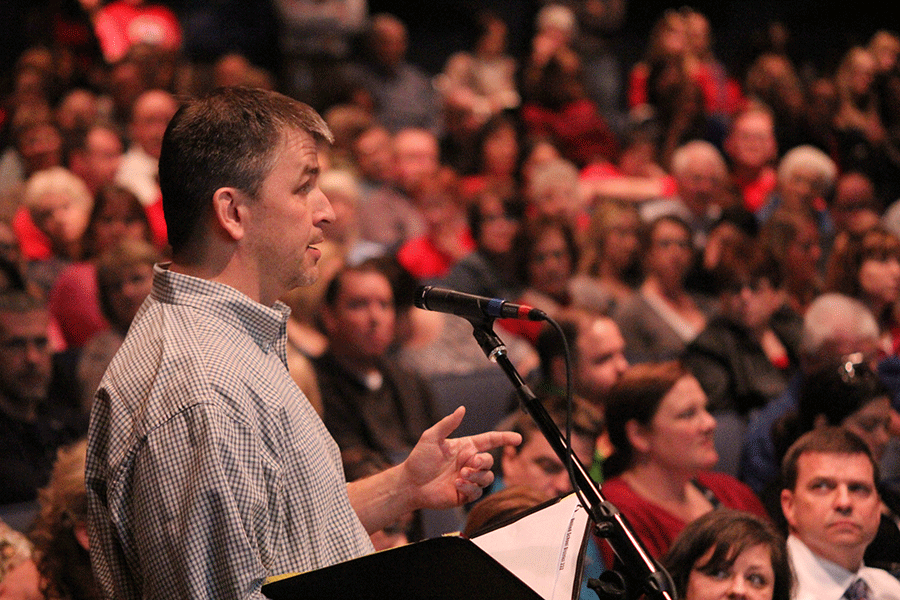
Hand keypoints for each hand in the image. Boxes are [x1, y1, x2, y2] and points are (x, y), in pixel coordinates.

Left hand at [401, 406, 520, 509]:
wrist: (410, 484)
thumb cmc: (419, 460)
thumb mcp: (431, 437)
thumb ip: (448, 423)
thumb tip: (462, 409)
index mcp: (466, 447)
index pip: (490, 441)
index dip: (504, 438)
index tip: (517, 438)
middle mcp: (469, 463)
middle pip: (489, 460)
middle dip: (483, 462)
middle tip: (469, 464)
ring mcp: (468, 479)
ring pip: (487, 477)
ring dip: (476, 476)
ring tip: (460, 476)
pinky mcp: (465, 494)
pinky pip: (478, 492)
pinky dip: (469, 488)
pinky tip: (456, 485)